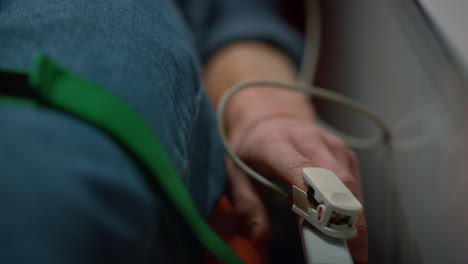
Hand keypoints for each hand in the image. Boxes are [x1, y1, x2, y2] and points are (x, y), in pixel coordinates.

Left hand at [225, 115, 367, 262]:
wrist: (269, 115)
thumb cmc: (251, 146)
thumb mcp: (235, 174)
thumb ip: (247, 206)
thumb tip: (258, 240)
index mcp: (275, 143)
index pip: (302, 171)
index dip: (318, 203)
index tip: (326, 233)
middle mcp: (308, 140)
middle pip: (337, 181)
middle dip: (347, 220)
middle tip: (351, 255)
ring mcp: (330, 144)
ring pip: (352, 184)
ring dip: (354, 218)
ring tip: (352, 250)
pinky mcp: (344, 152)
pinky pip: (355, 183)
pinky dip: (353, 207)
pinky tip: (344, 226)